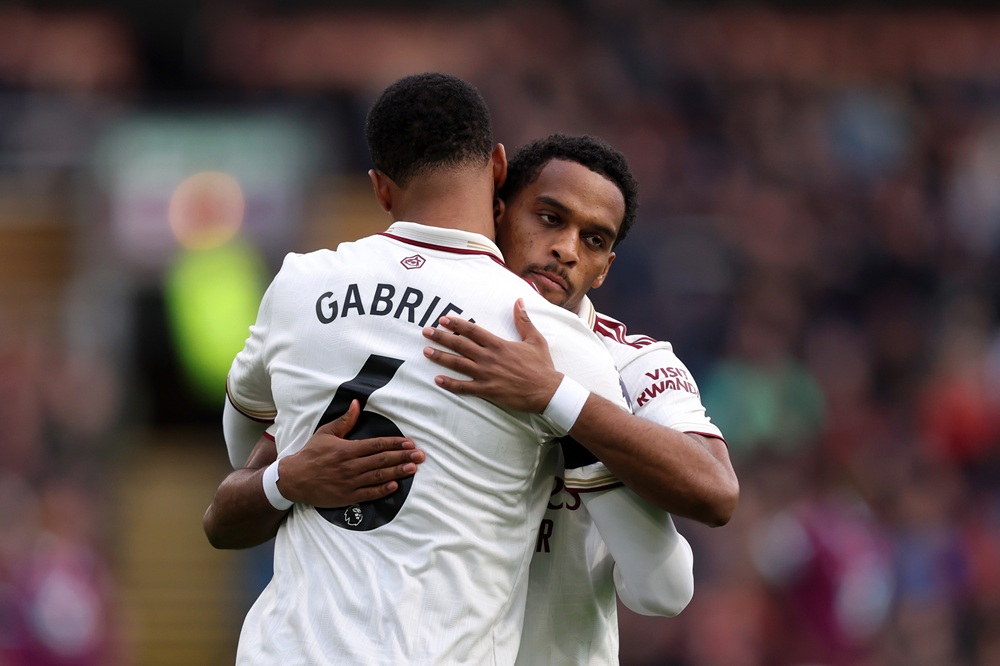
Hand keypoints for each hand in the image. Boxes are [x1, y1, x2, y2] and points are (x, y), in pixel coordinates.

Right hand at [279, 400, 424, 505]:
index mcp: (347, 449)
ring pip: (378, 477)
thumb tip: (356, 403)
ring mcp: (350, 482)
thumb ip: (345, 420)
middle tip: (420, 456)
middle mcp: (351, 466)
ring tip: (413, 468)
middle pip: (382, 460)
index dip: (395, 443)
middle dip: (403, 457)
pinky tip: (395, 486)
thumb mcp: (326, 433)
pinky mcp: (347, 496)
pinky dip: (382, 490)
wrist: (294, 479)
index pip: (376, 445)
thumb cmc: (311, 454)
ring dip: (397, 472)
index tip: (409, 442)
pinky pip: (368, 494)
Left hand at [422, 299, 562, 412]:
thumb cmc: (541, 366)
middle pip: (460, 345)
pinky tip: (437, 380)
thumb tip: (519, 300)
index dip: (456, 324)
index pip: (472, 330)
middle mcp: (489, 357)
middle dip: (441, 337)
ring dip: (440, 357)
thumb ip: (523, 320)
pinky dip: (450, 384)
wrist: (547, 391)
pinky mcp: (487, 390)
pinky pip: (464, 387)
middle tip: (426, 332)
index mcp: (499, 344)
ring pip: (458, 364)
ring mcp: (486, 375)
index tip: (442, 319)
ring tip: (426, 351)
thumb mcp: (535, 339)